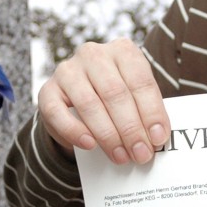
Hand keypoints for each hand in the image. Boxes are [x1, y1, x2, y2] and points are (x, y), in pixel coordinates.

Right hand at [38, 39, 168, 164]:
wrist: (77, 103)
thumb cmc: (114, 100)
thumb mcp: (134, 98)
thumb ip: (145, 113)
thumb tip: (156, 138)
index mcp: (122, 50)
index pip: (140, 81)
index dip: (151, 112)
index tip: (158, 138)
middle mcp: (93, 54)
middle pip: (115, 93)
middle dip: (131, 128)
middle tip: (141, 154)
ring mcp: (68, 70)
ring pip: (89, 104)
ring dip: (108, 135)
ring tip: (121, 156)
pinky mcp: (47, 90)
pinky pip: (58, 113)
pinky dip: (75, 131)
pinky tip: (90, 145)